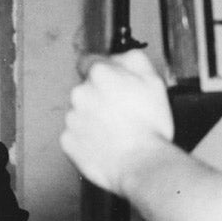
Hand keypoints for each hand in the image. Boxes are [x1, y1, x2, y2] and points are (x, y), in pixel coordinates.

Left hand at [63, 50, 175, 194]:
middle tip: (121, 113)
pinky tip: (105, 144)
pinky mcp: (68, 141)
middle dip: (99, 98)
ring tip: (115, 132)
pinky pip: (75, 136)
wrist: (142, 163)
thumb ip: (133, 59)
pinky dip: (87, 139)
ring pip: (80, 113)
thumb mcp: (154, 80)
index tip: (111, 84)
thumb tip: (120, 57)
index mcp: (100, 73)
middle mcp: (81, 92)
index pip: (90, 61)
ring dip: (93, 119)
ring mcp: (72, 118)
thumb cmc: (150, 126)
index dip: (103, 73)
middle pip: (86, 89)